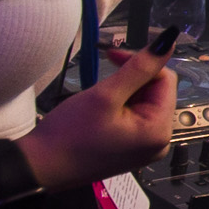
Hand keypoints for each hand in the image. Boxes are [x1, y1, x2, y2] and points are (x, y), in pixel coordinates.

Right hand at [20, 48, 176, 185]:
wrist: (40, 167)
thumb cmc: (69, 136)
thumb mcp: (105, 95)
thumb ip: (139, 67)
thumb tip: (168, 42)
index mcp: (158, 131)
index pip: (165, 80)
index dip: (140, 62)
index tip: (112, 56)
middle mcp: (158, 142)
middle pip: (155, 92)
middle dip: (130, 80)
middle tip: (102, 81)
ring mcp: (144, 147)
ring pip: (142, 102)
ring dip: (122, 93)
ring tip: (96, 102)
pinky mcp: (129, 148)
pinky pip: (132, 117)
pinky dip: (117, 106)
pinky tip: (98, 112)